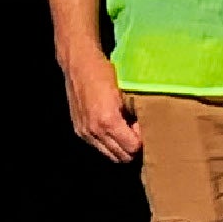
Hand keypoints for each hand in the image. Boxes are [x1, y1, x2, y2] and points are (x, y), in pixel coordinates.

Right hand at [58, 48, 143, 168]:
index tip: (144, 128)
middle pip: (122, 156)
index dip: (142, 141)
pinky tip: (113, 129)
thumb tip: (144, 130)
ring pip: (110, 155)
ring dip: (120, 148)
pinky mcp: (79, 130)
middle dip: (132, 148)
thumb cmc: (105, 73)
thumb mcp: (126, 93)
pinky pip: (98, 147)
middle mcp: (95, 130)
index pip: (133, 148)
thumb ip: (135, 114)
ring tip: (126, 133)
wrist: (78, 64)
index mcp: (108, 121)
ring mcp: (85, 132)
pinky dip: (108, 144)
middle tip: (137, 133)